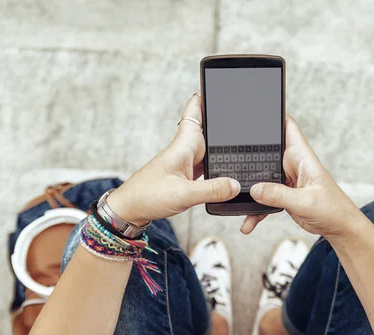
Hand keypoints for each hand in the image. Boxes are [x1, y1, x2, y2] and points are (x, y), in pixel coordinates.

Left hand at [107, 93, 240, 224]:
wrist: (129, 210)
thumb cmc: (147, 196)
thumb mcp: (183, 195)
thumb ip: (211, 190)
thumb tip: (236, 184)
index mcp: (183, 145)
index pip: (195, 111)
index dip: (206, 96)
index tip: (220, 85)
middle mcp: (185, 150)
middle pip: (208, 128)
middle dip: (223, 122)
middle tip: (244, 114)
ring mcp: (186, 162)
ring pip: (209, 148)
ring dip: (222, 146)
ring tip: (242, 141)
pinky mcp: (186, 176)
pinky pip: (207, 165)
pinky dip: (217, 165)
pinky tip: (226, 169)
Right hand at [241, 116, 357, 240]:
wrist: (339, 228)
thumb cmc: (333, 209)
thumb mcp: (305, 202)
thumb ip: (279, 195)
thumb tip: (255, 189)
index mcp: (301, 156)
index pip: (287, 126)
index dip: (273, 115)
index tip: (252, 113)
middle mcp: (292, 164)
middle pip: (266, 149)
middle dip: (250, 154)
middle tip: (232, 162)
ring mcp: (286, 179)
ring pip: (261, 175)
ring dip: (250, 187)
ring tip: (236, 198)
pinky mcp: (283, 194)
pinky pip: (264, 197)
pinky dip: (255, 209)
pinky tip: (248, 221)